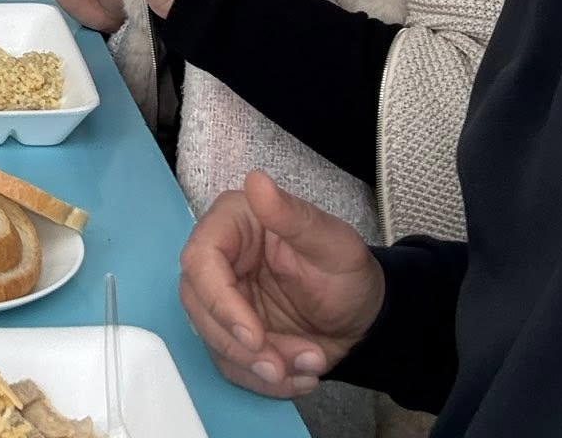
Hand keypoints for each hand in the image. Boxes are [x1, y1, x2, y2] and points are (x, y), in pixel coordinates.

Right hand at [179, 170, 385, 398]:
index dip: (219, 301)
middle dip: (239, 344)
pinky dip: (263, 380)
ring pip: (211, 339)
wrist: (362, 318)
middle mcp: (219, 261)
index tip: (254, 336)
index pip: (201, 260)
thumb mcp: (332, 243)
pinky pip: (229, 364)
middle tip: (282, 364)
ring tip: (308, 366)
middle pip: (198, 305)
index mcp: (234, 225)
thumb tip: (256, 181)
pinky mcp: (230, 333)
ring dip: (257, 366)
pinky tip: (299, 377)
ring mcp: (222, 299)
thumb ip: (292, 215)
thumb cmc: (347, 273)